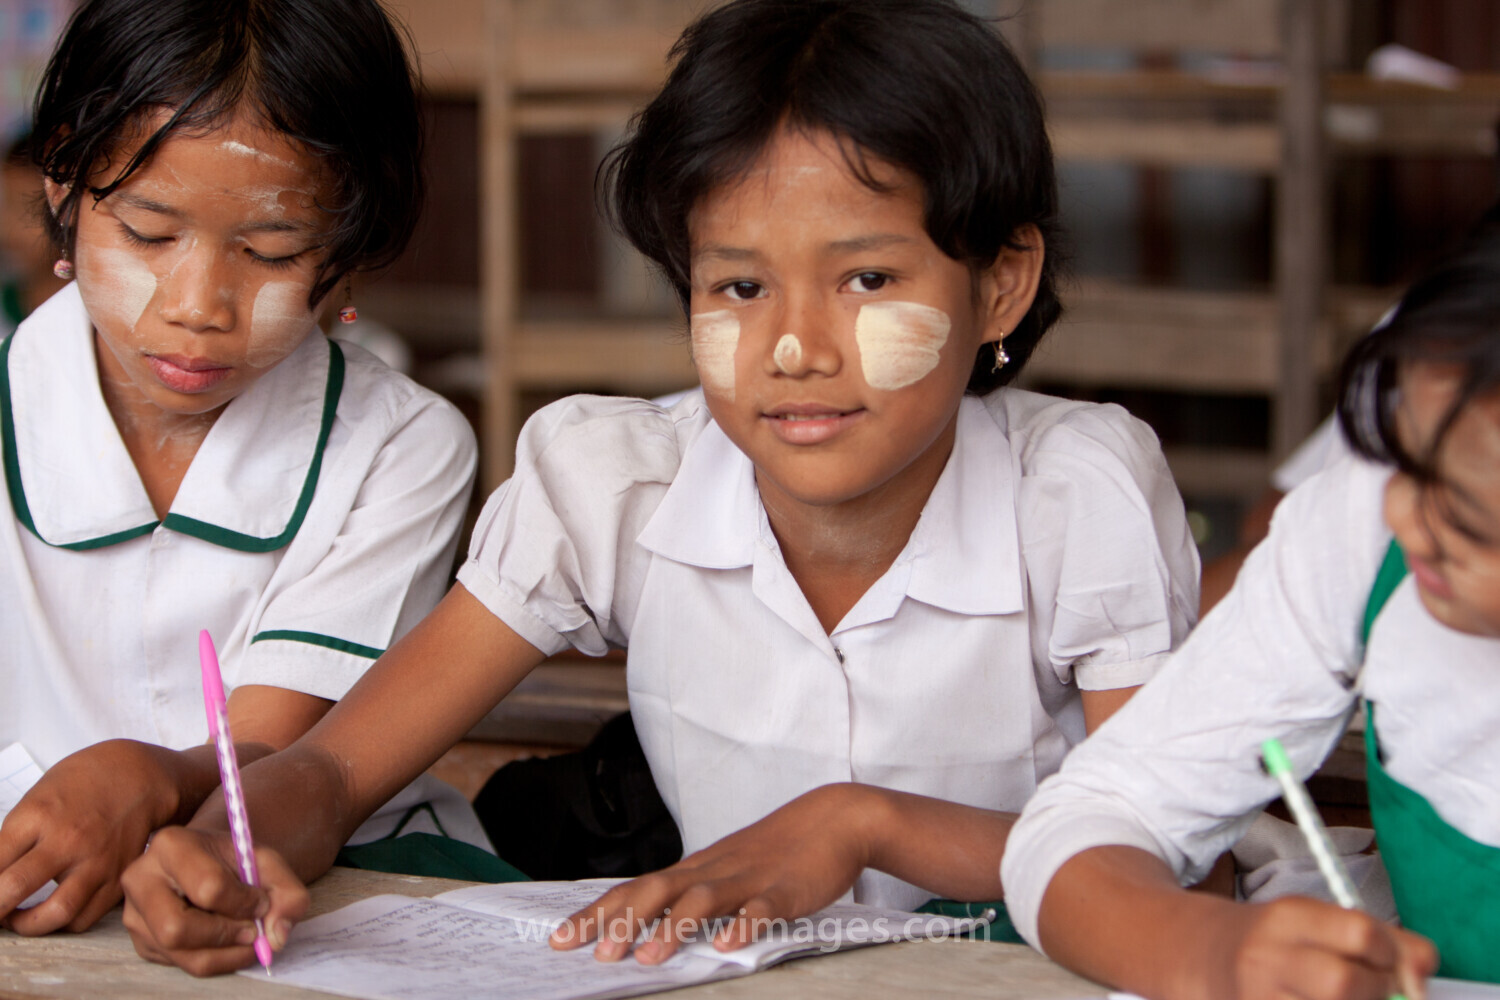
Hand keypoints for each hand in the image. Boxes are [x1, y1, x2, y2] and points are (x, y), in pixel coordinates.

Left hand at [0, 740, 181, 932]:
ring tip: (17, 918)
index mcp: (39, 814)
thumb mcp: (39, 796)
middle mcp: (68, 839)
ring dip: (26, 924)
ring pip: (55, 913)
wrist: (142, 776)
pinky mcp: (117, 877)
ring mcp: (96, 860)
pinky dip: (64, 922)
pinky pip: (85, 917)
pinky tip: (53, 912)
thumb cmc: (84, 782)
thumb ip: (14, 836)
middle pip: (12, 889)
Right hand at [120, 825, 308, 976]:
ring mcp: (135, 914)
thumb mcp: (267, 863)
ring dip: (225, 953)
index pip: (208, 887)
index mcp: (172, 845)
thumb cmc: (235, 861)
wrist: (210, 862)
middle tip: (253, 931)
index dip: (244, 902)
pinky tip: (227, 940)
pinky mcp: (142, 941)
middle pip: (176, 929)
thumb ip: (287, 893)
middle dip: (225, 935)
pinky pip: (179, 964)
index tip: (262, 901)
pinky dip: (215, 959)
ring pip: (180, 953)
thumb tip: (276, 937)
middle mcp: (141, 879)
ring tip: (247, 936)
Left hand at [550, 784, 877, 963]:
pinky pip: (764, 907)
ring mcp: (750, 877)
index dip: (598, 913)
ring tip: (648, 956)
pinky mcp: (786, 889)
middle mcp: (714, 870)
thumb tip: (650, 927)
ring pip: (704, 898)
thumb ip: (692, 896)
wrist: (834, 817)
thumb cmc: (778, 850)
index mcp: (697, 868)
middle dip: (622, 921)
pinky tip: (731, 944)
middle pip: (659, 890)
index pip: (636, 889)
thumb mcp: (727, 871)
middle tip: (592, 954)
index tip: (560, 939)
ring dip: (675, 926)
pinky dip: (745, 924)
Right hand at [1205, 896, 1436, 999]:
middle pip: (1346, 982)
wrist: (1200, 956)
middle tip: (1375, 993)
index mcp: (1289, 917)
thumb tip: (1423, 976)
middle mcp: (1267, 956)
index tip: (1393, 967)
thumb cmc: (1277, 944)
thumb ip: (1386, 941)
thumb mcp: (1319, 923)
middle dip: (1378, 994)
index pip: (1362, 931)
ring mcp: (1258, 997)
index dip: (1394, 955)